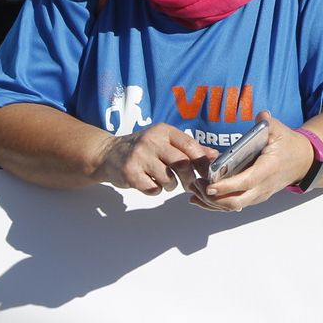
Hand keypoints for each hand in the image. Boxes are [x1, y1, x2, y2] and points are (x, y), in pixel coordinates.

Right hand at [94, 123, 214, 195]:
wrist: (108, 154)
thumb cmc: (143, 149)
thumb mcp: (165, 142)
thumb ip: (189, 148)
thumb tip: (214, 155)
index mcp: (164, 131)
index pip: (190, 145)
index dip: (202, 161)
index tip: (207, 173)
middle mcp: (151, 141)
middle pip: (181, 163)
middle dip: (189, 178)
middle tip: (190, 184)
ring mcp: (139, 157)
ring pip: (168, 178)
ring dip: (171, 185)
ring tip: (166, 182)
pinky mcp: (129, 172)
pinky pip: (152, 188)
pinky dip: (156, 190)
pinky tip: (151, 184)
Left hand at [191, 111, 312, 211]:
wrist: (303, 162)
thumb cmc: (288, 145)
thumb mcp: (280, 130)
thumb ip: (268, 123)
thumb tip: (261, 116)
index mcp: (268, 168)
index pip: (246, 182)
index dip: (226, 186)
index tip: (209, 185)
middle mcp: (263, 186)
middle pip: (235, 201)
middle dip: (212, 197)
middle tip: (196, 184)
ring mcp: (259, 194)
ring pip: (233, 207)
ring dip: (212, 203)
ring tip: (194, 190)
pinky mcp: (254, 197)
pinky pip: (234, 205)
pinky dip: (216, 204)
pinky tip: (200, 198)